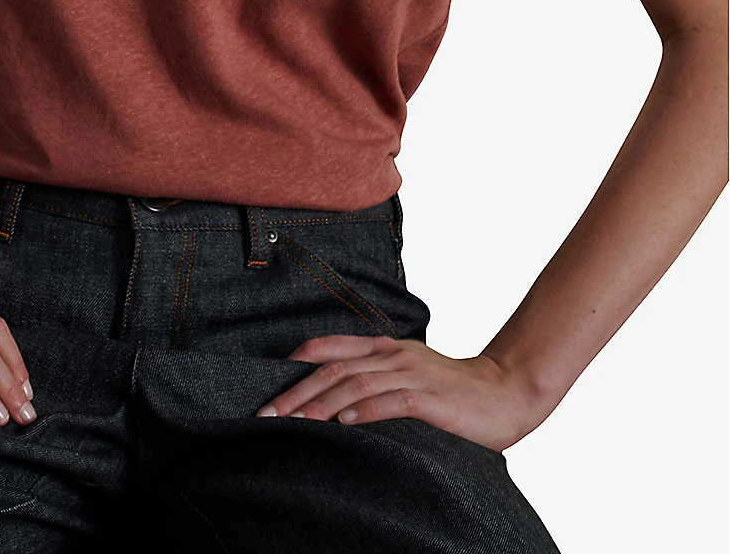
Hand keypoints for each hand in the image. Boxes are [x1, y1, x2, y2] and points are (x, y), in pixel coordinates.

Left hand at [254, 334, 548, 452]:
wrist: (505, 392)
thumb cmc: (452, 391)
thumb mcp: (408, 376)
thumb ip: (375, 381)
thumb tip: (333, 403)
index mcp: (385, 348)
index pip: (331, 348)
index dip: (297, 362)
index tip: (267, 384)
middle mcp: (393, 355)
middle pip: (333, 369)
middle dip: (296, 392)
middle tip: (267, 414)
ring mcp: (410, 373)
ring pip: (355, 384)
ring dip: (320, 405)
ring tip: (294, 423)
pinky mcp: (429, 397)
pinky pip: (391, 401)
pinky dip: (364, 412)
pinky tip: (343, 424)